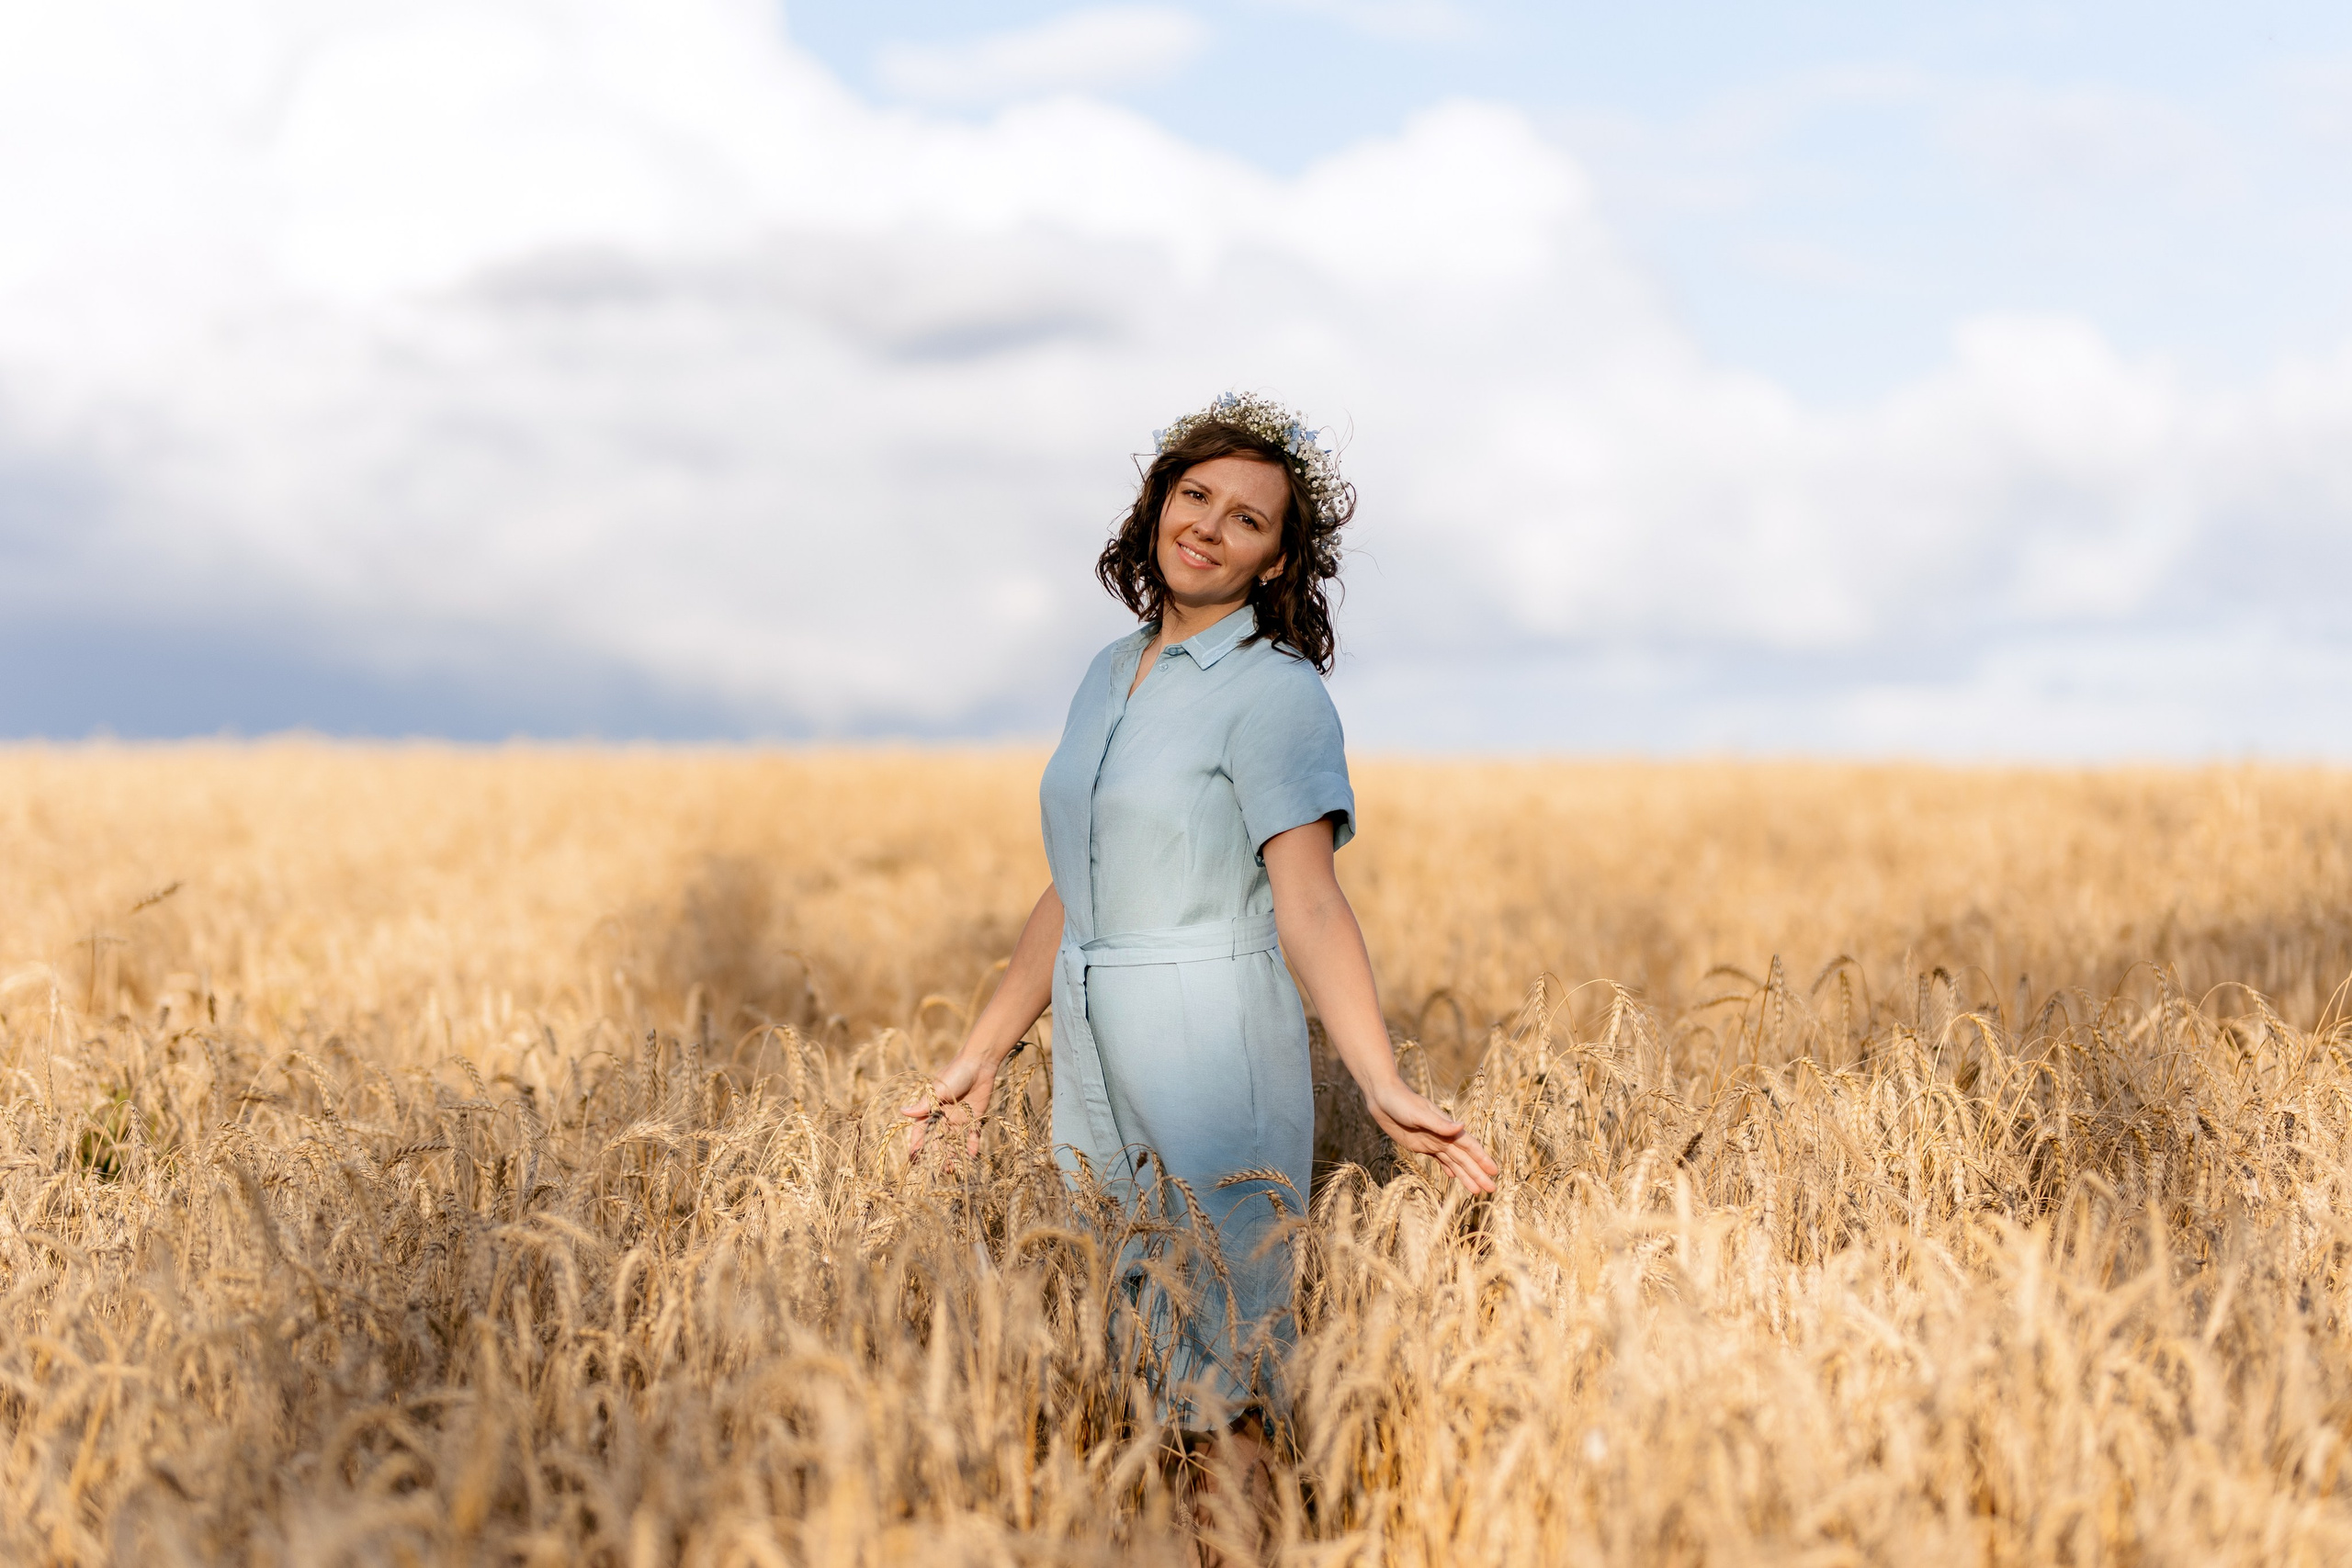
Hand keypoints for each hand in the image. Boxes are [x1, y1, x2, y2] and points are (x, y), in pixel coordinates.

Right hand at [902, 1051, 995, 1165]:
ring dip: (954, 1155)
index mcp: (931, 1110)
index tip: (915, 1160)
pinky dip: (972, 1146)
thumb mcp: (938, 1089)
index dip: (917, 1145)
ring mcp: (959, 1119)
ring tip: (954, 1169)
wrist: (979, 1063)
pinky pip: (972, 1136)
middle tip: (941, 1169)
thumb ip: (924, 1104)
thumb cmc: (955, 1073)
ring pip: (954, 1142)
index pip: (921, 1132)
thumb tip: (903, 1112)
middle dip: (938, 1156)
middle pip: (939, 1141)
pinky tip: (972, 1157)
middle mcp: (943, 1118)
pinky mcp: (974, 1119)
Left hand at [1366, 1080, 1498, 1193]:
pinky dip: (1448, 1169)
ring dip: (1466, 1175)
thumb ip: (1440, 1124)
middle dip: (1478, 1173)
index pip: (1469, 1146)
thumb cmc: (1401, 1102)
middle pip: (1464, 1158)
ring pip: (1454, 1162)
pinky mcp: (1421, 1145)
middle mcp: (1443, 1136)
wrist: (1382, 1098)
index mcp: (1446, 1127)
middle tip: (1491, 1190)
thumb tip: (1462, 1126)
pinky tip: (1454, 1177)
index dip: (1482, 1159)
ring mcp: (1433, 1141)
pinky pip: (1439, 1160)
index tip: (1494, 1171)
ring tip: (1477, 1191)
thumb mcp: (1419, 1113)